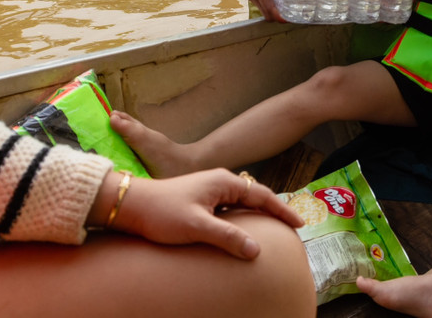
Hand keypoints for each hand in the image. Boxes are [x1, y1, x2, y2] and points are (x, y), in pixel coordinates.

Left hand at [110, 169, 303, 259]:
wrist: (131, 205)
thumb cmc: (162, 212)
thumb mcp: (197, 226)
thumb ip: (227, 237)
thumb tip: (256, 250)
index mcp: (223, 182)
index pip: (262, 195)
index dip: (282, 210)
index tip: (300, 222)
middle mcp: (219, 182)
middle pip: (254, 196)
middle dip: (274, 210)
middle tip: (292, 226)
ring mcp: (209, 190)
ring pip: (241, 202)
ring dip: (258, 213)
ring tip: (273, 227)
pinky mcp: (200, 200)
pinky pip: (229, 208)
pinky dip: (242, 217)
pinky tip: (242, 229)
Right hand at [227, 0, 284, 20]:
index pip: (268, 7)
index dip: (278, 15)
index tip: (289, 19)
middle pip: (265, 13)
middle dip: (277, 17)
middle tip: (293, 16)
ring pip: (263, 10)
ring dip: (274, 13)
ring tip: (288, 11)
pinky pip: (262, 5)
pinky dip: (271, 7)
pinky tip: (281, 3)